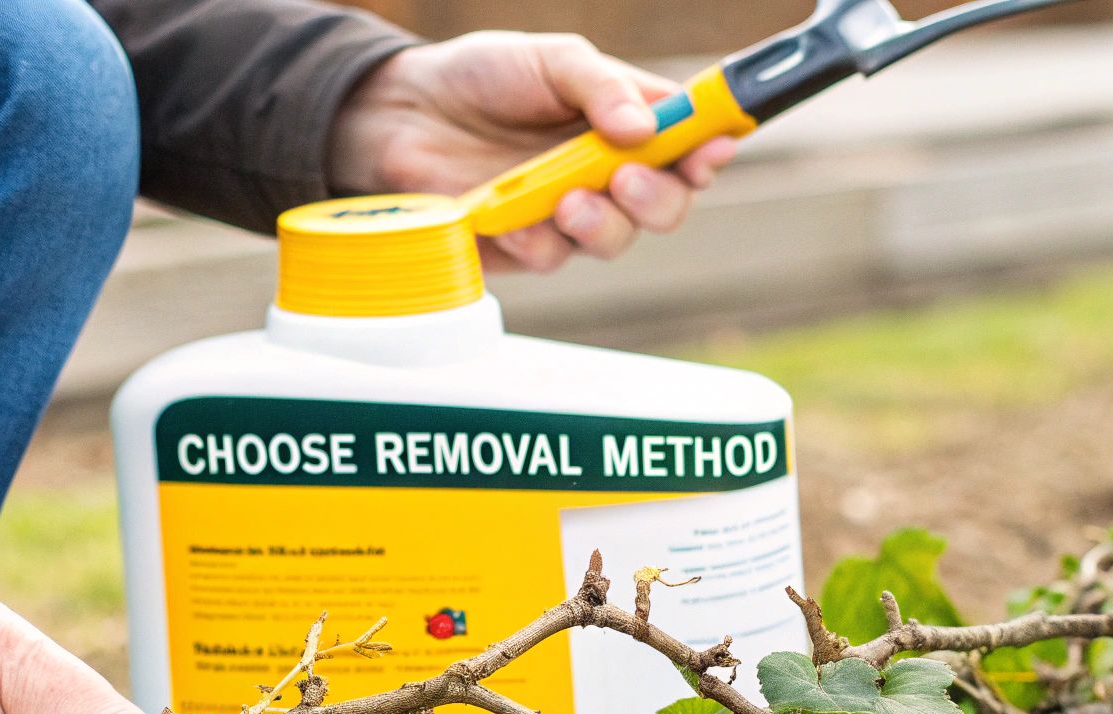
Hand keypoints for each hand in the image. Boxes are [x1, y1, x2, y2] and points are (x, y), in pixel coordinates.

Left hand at [328, 31, 738, 272]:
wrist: (401, 111)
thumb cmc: (480, 77)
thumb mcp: (548, 59)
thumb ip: (600, 87)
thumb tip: (645, 125)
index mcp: (625, 121)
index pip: (687, 143)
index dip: (710, 149)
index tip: (712, 149)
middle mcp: (605, 172)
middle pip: (666, 204)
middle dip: (659, 198)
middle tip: (627, 178)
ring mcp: (567, 212)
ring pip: (615, 240)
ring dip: (603, 223)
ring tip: (569, 198)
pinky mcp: (525, 243)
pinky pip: (552, 255)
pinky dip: (540, 237)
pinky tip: (512, 214)